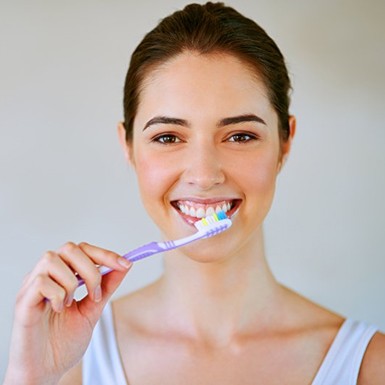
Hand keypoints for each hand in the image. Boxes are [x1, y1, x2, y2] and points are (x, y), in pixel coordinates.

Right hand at [4, 242, 131, 384]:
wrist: (46, 372)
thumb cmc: (64, 342)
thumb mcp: (92, 309)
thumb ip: (106, 287)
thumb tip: (125, 264)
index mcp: (61, 275)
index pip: (83, 249)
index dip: (105, 254)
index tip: (125, 264)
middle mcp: (45, 275)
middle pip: (70, 248)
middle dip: (91, 269)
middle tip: (95, 295)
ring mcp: (31, 286)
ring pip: (53, 259)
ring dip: (72, 282)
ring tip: (71, 304)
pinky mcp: (22, 302)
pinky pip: (41, 282)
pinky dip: (58, 294)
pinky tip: (59, 309)